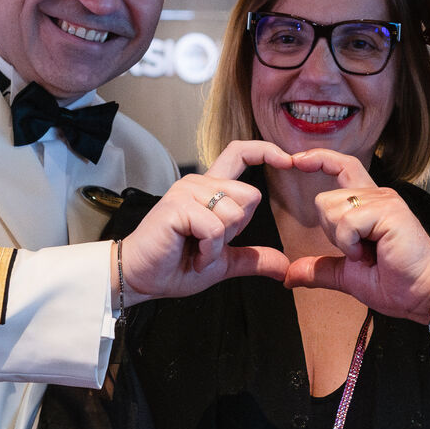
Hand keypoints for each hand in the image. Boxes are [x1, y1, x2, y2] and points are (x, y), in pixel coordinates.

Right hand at [120, 140, 292, 303]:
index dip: (266, 150)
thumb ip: (253, 258)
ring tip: (197, 250)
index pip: (240, 153)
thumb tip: (284, 265)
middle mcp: (199, 183)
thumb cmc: (174, 265)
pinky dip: (209, 250)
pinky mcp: (178, 206)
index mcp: (211, 189)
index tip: (288, 159)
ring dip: (220, 244)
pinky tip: (192, 255)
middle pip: (250, 196)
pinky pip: (215, 228)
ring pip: (235, 214)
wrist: (140, 278)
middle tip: (209, 244)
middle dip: (237, 230)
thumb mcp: (222, 262)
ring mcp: (187, 191)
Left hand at [283, 148, 429, 323]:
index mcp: (369, 204)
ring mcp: (383, 200)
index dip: (318, 158)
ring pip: (331, 209)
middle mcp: (377, 195)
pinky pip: (346, 222)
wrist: (422, 295)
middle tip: (359, 251)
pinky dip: (350, 244)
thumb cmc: (396, 283)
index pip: (342, 166)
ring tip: (369, 252)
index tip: (296, 159)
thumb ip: (320, 269)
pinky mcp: (388, 210)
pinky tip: (372, 253)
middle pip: (324, 199)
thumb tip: (290, 276)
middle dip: (330, 232)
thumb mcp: (347, 275)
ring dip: (342, 240)